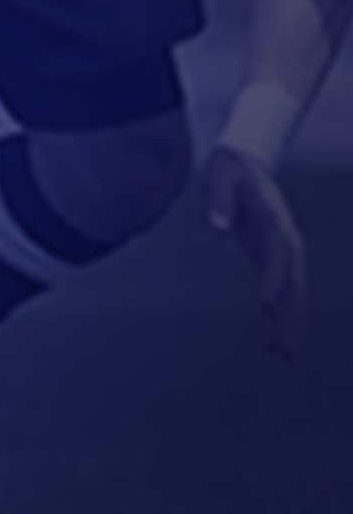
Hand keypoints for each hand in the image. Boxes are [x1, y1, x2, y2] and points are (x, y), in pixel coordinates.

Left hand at [203, 145, 306, 355]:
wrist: (243, 159)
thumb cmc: (228, 167)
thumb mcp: (220, 175)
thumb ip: (219, 200)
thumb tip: (218, 228)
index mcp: (276, 218)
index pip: (280, 253)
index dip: (276, 279)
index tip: (267, 304)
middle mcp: (287, 237)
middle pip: (294, 279)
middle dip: (290, 312)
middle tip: (280, 344)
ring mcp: (284, 248)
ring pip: (295, 291)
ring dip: (292, 321)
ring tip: (283, 353)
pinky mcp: (274, 257)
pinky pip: (284, 289)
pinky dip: (284, 313)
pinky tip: (277, 339)